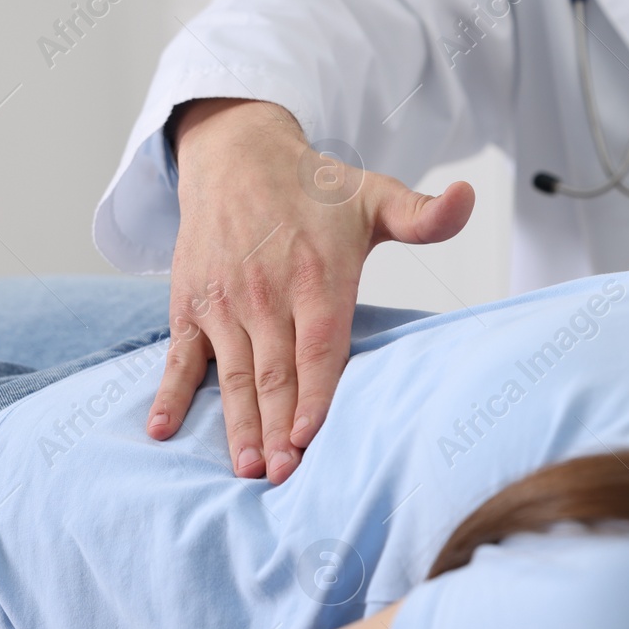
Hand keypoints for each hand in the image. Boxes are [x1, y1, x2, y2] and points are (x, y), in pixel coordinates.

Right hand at [152, 99, 474, 482]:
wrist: (236, 152)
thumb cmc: (314, 186)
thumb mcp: (376, 194)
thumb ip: (423, 215)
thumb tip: (467, 198)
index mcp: (317, 275)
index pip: (318, 347)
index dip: (312, 394)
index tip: (308, 438)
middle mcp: (267, 292)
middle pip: (275, 372)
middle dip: (277, 428)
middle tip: (281, 477)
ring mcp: (225, 301)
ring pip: (234, 374)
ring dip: (237, 424)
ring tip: (245, 468)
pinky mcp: (190, 303)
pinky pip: (180, 356)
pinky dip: (170, 395)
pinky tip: (161, 431)